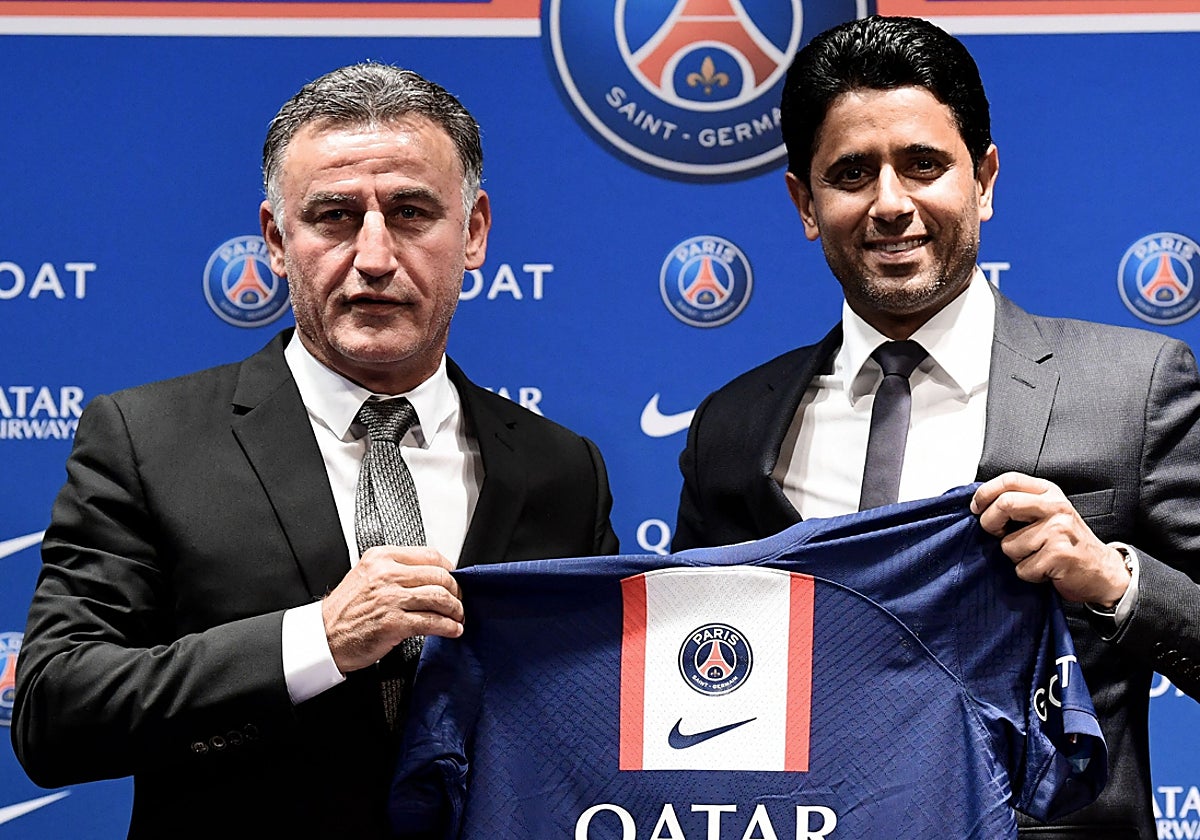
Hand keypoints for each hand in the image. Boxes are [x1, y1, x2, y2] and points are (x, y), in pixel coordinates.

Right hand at [321, 546, 462, 673]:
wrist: (323, 637)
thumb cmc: (345, 610)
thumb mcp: (367, 576)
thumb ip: (395, 570)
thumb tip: (431, 575)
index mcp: (382, 558)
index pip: (430, 555)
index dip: (449, 569)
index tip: (454, 579)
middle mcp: (387, 574)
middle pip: (439, 576)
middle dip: (456, 590)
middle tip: (459, 600)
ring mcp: (391, 599)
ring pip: (439, 597)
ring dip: (456, 609)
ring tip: (458, 616)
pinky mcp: (394, 623)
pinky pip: (432, 622)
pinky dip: (448, 627)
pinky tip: (452, 629)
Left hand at [971, 472, 1130, 605]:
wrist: (1103, 571)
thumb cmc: (1069, 543)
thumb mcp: (1047, 513)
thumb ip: (1020, 503)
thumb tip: (980, 505)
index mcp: (1049, 492)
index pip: (1009, 480)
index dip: (985, 493)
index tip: (976, 508)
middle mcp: (1055, 507)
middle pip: (1004, 504)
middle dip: (989, 524)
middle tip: (997, 534)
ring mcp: (1058, 530)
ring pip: (1008, 544)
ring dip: (1015, 557)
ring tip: (1036, 556)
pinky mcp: (1059, 554)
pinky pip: (1022, 568)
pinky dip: (1028, 574)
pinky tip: (1046, 569)